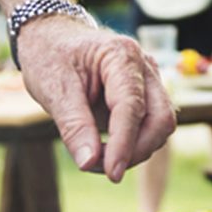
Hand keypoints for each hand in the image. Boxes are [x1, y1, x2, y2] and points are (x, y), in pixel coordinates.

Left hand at [16, 19, 175, 182]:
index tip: (112, 174)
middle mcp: (144, 66)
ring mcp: (148, 79)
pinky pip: (150, 123)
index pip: (132, 107)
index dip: (124, 144)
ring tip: (97, 158)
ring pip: (160, 123)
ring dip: (136, 149)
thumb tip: (89, 163)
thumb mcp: (53, 89)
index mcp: (121, 56)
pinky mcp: (145, 92)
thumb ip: (74, 126)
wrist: (53, 37)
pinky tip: (106, 149)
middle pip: (160, 117)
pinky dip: (133, 143)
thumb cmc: (51, 57)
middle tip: (102, 170)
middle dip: (137, 150)